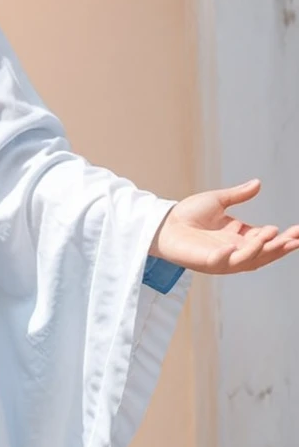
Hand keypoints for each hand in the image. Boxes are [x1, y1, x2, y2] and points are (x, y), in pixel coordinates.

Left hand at [150, 179, 298, 273]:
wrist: (162, 223)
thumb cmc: (187, 214)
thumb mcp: (217, 201)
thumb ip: (238, 195)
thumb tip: (258, 183)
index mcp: (239, 237)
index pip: (267, 239)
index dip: (284, 237)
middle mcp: (234, 250)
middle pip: (263, 252)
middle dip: (281, 247)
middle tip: (296, 238)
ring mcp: (221, 258)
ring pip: (248, 259)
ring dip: (261, 250)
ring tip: (273, 236)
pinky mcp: (205, 261)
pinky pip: (220, 262)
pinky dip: (227, 257)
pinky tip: (232, 247)